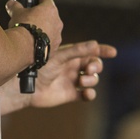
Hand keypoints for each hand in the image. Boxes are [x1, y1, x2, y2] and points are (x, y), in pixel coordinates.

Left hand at [0, 37, 116, 113]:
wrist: (26, 87)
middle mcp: (74, 67)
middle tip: (88, 68)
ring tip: (81, 81)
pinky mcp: (71, 94)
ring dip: (91, 80)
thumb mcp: (60, 56)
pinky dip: (90, 94)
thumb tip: (96, 44)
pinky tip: (86, 94)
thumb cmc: (39, 67)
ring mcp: (73, 81)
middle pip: (95, 66)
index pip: (92, 51)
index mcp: (72, 55)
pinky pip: (87, 95)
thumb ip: (77, 51)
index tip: (113, 52)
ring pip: (92, 80)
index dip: (103, 51)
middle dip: (95, 66)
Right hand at [5, 0, 63, 45]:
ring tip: (32, 32)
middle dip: (41, 16)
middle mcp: (57, 21)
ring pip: (52, 29)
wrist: (23, 47)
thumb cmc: (22, 27)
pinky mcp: (55, 47)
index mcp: (50, 9)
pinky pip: (50, 41)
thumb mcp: (16, 13)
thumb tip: (11, 3)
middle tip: (31, 17)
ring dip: (44, 29)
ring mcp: (58, 35)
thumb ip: (15, 6)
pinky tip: (35, 42)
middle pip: (50, 15)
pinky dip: (44, 41)